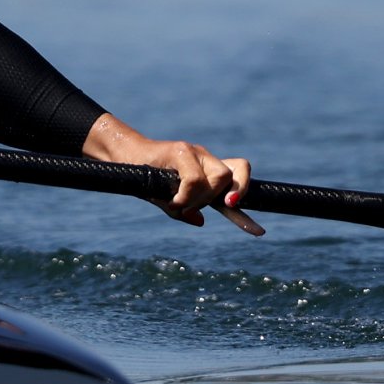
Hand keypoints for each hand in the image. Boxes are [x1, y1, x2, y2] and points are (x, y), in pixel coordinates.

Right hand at [81, 113, 262, 234]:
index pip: (239, 174)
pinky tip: (172, 201)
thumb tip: (201, 222)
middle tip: (193, 206)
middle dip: (217, 198)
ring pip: (218, 178)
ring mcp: (195, 152)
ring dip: (201, 198)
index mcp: (209, 170)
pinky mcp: (180, 149)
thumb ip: (186, 211)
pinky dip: (187, 196)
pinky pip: (194, 178)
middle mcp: (206, 158)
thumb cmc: (150, 180)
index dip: (247, 200)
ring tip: (179, 202)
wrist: (126, 158)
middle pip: (231, 176)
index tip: (258, 233)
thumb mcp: (170, 201)